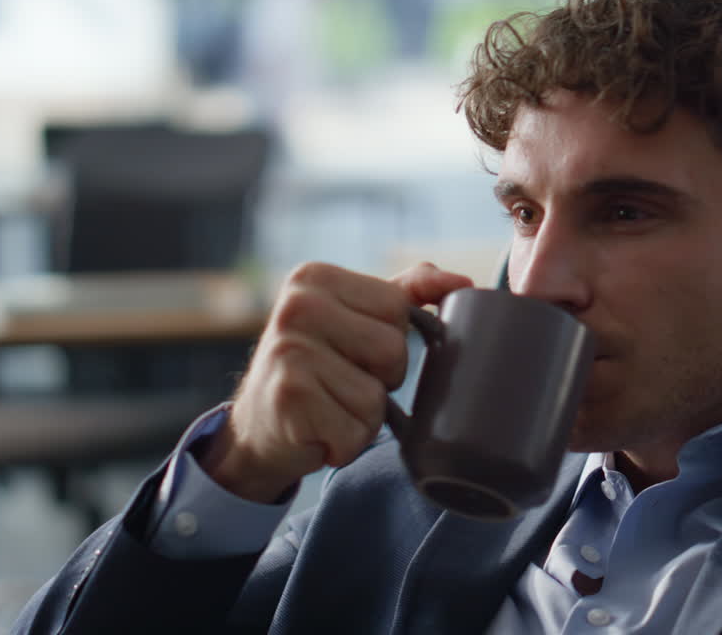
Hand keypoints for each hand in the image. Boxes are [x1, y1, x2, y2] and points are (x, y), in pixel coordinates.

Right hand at [198, 261, 473, 502]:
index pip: (399, 307)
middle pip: (392, 349)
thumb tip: (463, 282)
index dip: (390, 339)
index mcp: (315, 277)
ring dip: (362, 417)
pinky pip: (355, 431)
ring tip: (328, 408)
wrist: (258, 431)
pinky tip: (317, 431)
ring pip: (375, 397)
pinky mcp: (289, 397)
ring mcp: (288, 351)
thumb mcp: (356, 320)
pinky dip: (345, 443)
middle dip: (379, 380)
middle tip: (338, 383)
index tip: (354, 350)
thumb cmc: (318, 370)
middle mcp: (296, 306)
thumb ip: (407, 292)